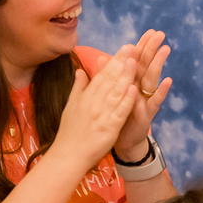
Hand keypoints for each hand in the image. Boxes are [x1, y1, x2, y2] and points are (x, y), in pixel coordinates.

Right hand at [48, 46, 137, 174]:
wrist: (68, 155)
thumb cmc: (70, 132)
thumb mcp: (71, 106)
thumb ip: (78, 88)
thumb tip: (80, 70)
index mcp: (86, 96)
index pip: (102, 75)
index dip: (114, 61)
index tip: (125, 48)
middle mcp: (94, 102)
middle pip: (110, 79)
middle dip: (121, 62)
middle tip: (133, 47)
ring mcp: (102, 114)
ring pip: (116, 92)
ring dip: (125, 76)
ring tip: (135, 61)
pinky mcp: (109, 127)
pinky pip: (119, 111)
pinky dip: (126, 100)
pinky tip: (133, 88)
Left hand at [115, 30, 172, 160]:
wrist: (121, 141)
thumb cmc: (118, 116)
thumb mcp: (110, 95)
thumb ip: (107, 77)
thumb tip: (102, 57)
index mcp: (129, 82)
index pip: (136, 60)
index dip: (142, 46)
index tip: (149, 31)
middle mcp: (139, 89)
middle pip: (146, 65)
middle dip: (153, 49)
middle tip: (160, 34)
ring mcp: (145, 100)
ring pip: (152, 79)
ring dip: (158, 64)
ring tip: (165, 50)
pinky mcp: (148, 113)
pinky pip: (155, 101)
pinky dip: (161, 91)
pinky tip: (168, 81)